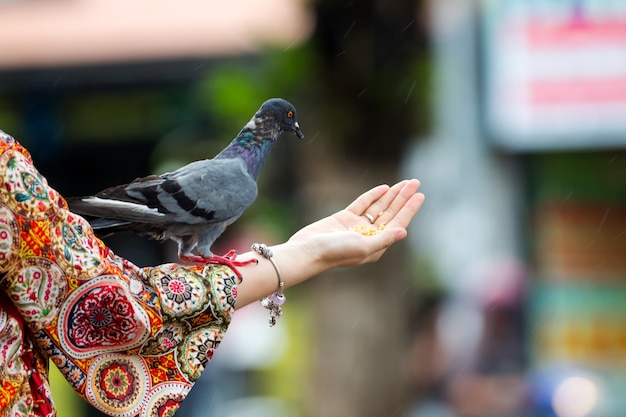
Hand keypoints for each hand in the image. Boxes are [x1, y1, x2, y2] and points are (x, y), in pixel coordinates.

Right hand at [289, 179, 424, 267]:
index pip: (398, 223)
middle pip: (391, 213)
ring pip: (378, 207)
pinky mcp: (344, 218)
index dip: (409, 209)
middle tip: (415, 182)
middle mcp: (369, 236)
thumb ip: (384, 239)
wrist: (307, 250)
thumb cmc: (335, 252)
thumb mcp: (362, 246)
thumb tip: (404, 232)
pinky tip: (383, 188)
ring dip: (391, 195)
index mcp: (376, 245)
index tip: (420, 195)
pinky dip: (372, 196)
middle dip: (403, 198)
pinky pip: (362, 205)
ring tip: (404, 183)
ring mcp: (356, 226)